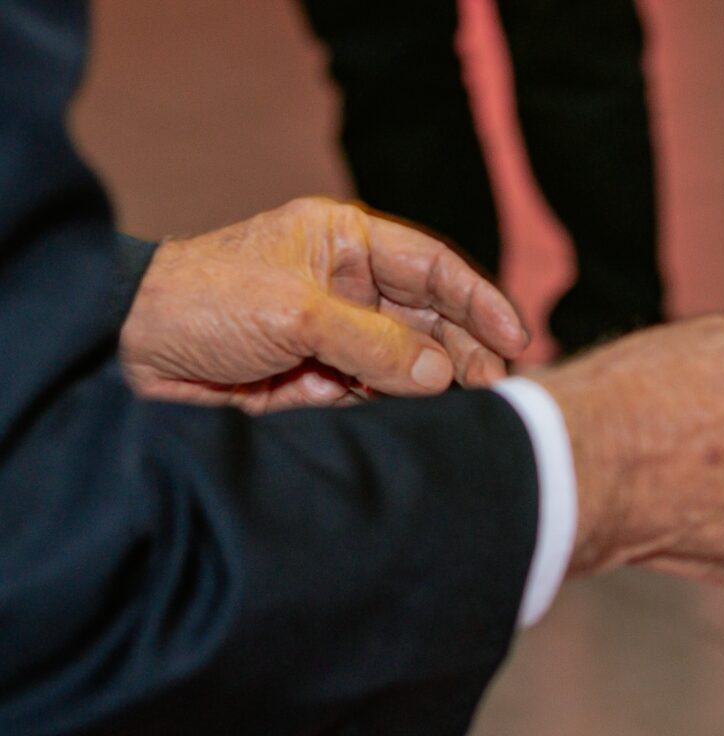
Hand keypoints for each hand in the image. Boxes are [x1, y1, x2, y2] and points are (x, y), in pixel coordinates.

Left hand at [120, 198, 528, 411]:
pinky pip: (380, 400)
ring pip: (413, 365)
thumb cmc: (200, 302)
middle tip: (497, 391)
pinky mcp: (321, 385)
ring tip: (470, 415)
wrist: (128, 354)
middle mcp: (348, 288)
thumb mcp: (295, 312)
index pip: (433, 267)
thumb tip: (441, 376)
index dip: (480, 299)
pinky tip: (424, 427)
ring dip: (440, 390)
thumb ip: (374, 344)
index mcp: (344, 242)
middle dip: (468, 353)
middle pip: (433, 320)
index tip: (517, 338)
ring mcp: (337, 339)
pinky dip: (403, 414)